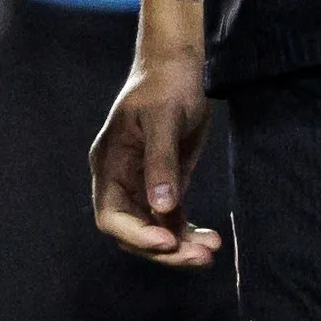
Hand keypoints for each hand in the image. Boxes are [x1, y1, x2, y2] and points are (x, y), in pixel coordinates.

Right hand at [89, 50, 224, 264]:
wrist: (183, 65)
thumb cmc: (166, 84)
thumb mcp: (163, 119)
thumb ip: (161, 162)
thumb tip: (161, 207)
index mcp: (109, 164)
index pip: (111, 215)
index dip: (136, 235)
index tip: (167, 242)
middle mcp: (122, 180)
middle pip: (134, 231)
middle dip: (165, 248)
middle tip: (201, 256)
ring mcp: (144, 185)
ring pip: (156, 230)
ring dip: (181, 246)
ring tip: (211, 250)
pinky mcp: (167, 184)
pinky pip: (172, 220)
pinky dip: (188, 234)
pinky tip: (210, 241)